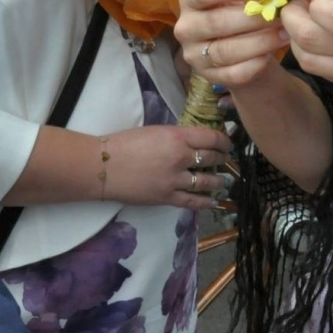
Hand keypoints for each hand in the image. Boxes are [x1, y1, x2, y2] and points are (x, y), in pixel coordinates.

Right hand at [103, 125, 233, 209]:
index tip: (227, 143)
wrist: (104, 166)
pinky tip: (213, 201)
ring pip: (207, 181)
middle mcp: (180, 158)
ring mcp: (174, 180)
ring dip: (219, 181)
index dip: (224, 141)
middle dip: (223, 158)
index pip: (211, 138)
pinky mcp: (167, 198)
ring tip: (224, 181)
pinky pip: (193, 201)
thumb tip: (194, 142)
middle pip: (212, 158)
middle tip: (227, 159)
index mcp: (176, 136)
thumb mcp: (155, 131)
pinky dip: (206, 202)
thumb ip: (176, 137)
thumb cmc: (124, 143)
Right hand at [176, 0, 289, 90]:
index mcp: (190, 0)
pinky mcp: (208, 76)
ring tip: (285, 34)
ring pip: (225, 51)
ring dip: (259, 42)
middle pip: (216, 22)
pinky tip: (271, 55)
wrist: (238, 50)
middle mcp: (186, 28)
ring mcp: (194, 55)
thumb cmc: (238, 13)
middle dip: (253, 18)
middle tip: (282, 14)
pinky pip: (233, 73)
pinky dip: (254, 64)